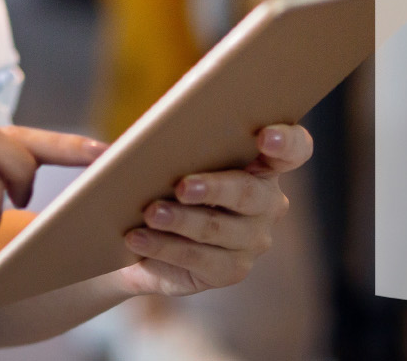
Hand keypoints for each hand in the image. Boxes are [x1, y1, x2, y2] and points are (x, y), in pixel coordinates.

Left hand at [113, 124, 312, 297]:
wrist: (141, 235)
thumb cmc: (161, 180)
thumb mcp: (162, 157)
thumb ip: (152, 146)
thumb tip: (112, 148)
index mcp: (262, 162)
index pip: (294, 149)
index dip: (286, 142)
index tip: (265, 136)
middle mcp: (267, 201)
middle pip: (249, 192)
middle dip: (214, 187)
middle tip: (182, 186)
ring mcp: (253, 239)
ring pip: (218, 228)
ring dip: (181, 221)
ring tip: (150, 213)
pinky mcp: (231, 270)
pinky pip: (198, 260)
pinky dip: (164, 248)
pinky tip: (138, 240)